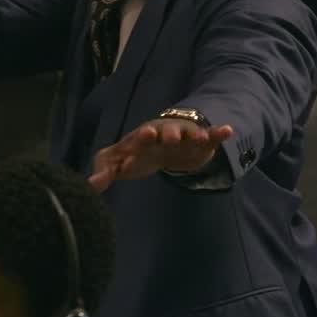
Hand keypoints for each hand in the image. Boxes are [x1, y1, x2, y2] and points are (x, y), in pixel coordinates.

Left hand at [88, 117, 235, 189]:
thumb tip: (88, 186)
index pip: (139, 139)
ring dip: (192, 134)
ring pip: (188, 133)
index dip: (139, 142)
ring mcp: (182, 137)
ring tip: (199, 138)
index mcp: (142, 138)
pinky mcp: (199, 142)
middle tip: (167, 137)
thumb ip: (104, 172)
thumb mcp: (118, 161)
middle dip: (165, 134)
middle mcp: (163, 134)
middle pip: (164, 132)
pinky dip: (218, 133)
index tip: (139, 145)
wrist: (162, 140)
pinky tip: (227, 130)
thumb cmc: (137, 152)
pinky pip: (211, 135)